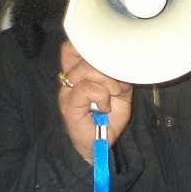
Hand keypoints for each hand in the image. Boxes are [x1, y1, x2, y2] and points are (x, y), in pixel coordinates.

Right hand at [57, 40, 132, 163]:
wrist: (99, 147)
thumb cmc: (107, 120)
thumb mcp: (120, 93)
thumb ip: (119, 75)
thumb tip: (124, 63)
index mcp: (77, 74)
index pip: (71, 48)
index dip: (86, 44)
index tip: (108, 53)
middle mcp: (68, 80)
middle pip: (79, 53)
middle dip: (105, 63)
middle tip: (117, 81)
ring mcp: (67, 92)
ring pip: (85, 70)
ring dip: (107, 81)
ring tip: (114, 94)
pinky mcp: (69, 105)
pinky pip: (86, 88)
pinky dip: (102, 95)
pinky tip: (105, 106)